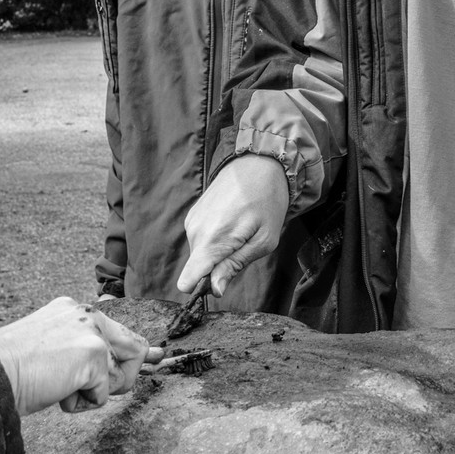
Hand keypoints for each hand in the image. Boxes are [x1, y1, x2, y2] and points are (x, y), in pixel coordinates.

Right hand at [0, 297, 162, 415]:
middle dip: (121, 378)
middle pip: (134, 348)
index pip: (118, 329)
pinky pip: (103, 394)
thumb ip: (79, 351)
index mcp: (73, 310)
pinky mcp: (93, 355)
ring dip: (95, 392)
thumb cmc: (7, 371)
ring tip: (59, 388)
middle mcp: (86, 314)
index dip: (139, 349)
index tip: (157, 356)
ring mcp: (92, 332)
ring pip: (121, 375)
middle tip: (85, 390)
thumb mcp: (47, 351)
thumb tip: (114, 365)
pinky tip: (56, 394)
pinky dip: (81, 404)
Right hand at [177, 154, 289, 295]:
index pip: (187, 282)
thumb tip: (214, 290)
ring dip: (221, 250)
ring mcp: (192, 221)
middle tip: (245, 245)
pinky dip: (217, 237)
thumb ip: (234, 266)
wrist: (259, 163)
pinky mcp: (194, 215)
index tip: (224, 280)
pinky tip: (233, 220)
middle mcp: (194, 231)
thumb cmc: (267, 202)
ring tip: (242, 229)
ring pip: (201, 254)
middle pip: (198, 269)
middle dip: (220, 266)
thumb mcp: (263, 240)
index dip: (204, 288)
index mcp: (211, 240)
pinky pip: (201, 239)